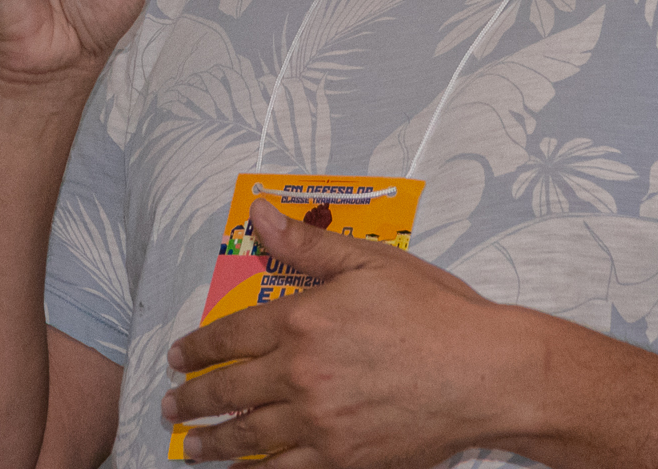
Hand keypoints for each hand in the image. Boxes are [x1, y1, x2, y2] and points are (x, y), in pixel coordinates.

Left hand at [161, 200, 534, 467]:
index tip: (177, 357)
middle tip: (172, 406)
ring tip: (190, 446)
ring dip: (212, 442)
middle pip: (229, 390)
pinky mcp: (344, 459)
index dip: (197, 348)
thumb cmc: (434, 312)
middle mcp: (301, 374)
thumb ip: (306, 242)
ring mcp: (320, 422)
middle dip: (192, 399)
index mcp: (302, 321)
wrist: (485, 373)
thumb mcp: (369, 261)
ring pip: (248, 437)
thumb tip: (258, 213)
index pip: (230, 335)